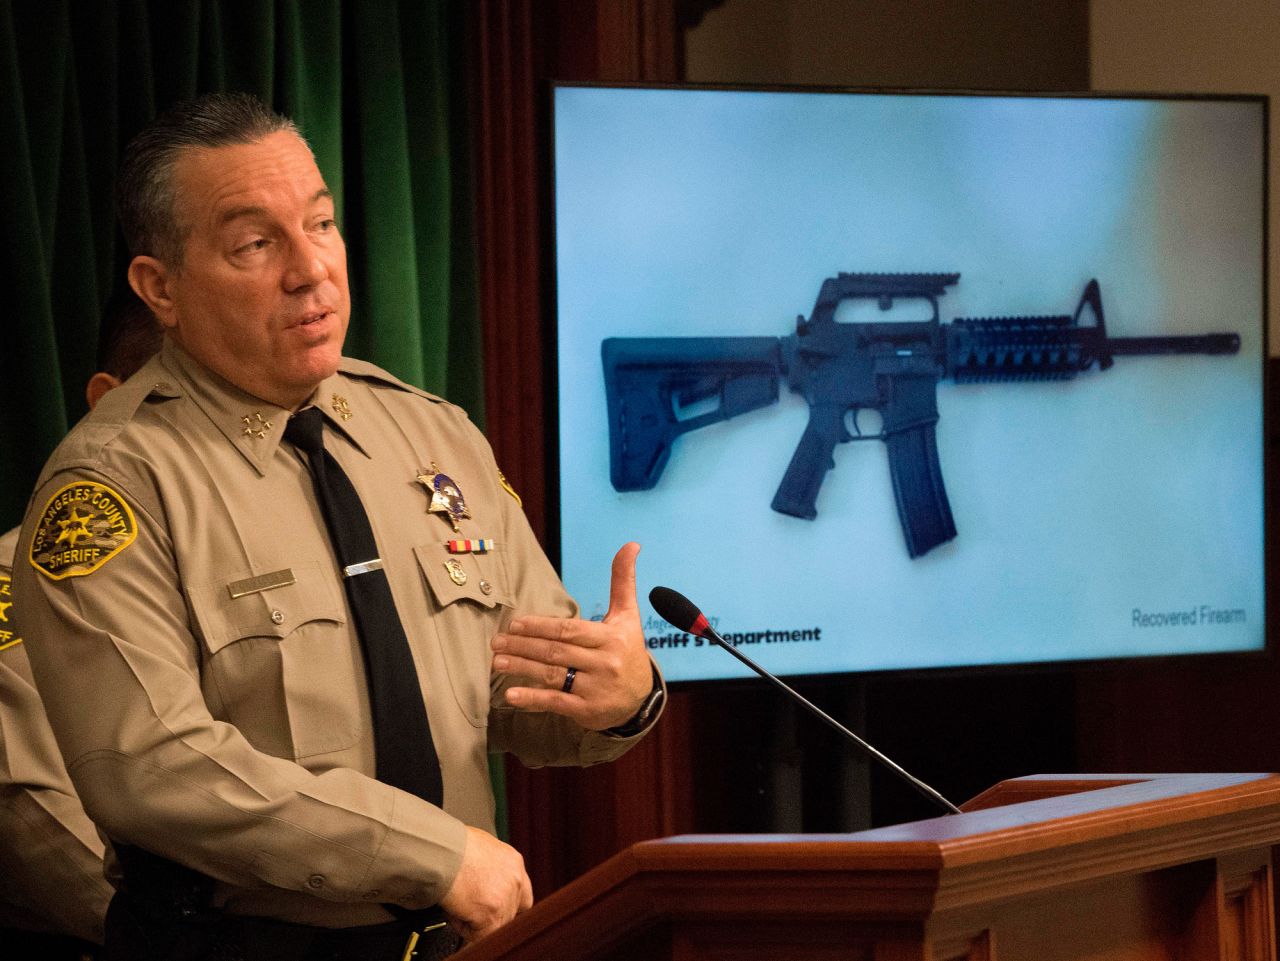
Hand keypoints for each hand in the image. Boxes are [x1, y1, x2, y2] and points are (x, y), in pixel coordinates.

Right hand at [439, 826, 532, 943]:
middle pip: (511, 911)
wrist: (443, 854)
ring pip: (495, 925)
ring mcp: (507, 899)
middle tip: (470, 907)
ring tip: (457, 904)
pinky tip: (455, 912)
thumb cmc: (451, 846)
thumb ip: (489, 865)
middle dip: (491, 913)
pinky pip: (480, 936)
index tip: (493, 905)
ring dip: (475, 920)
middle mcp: (515, 880)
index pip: (521, 892)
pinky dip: (464, 928)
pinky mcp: (493, 916)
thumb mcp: (480, 847)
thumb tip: (481, 876)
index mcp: (513, 862)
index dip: (507, 902)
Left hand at [492, 542, 652, 730]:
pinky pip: (556, 702)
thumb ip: (623, 581)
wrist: (641, 698)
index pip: (570, 630)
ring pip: (552, 675)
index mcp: (611, 638)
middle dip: (523, 646)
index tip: (514, 623)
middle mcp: (605, 663)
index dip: (540, 626)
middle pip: (556, 652)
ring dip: (521, 668)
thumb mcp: (627, 616)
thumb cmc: (627, 649)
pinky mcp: (587, 711)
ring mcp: (596, 689)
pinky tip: (511, 695)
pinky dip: (532, 698)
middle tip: (496, 642)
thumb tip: (631, 544)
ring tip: (497, 663)